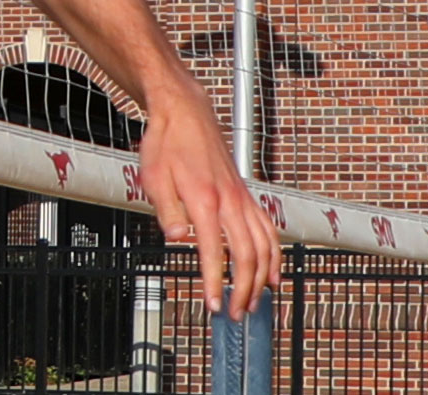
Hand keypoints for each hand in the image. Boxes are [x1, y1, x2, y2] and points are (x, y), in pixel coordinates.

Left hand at [132, 100, 279, 317]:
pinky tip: (272, 272)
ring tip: (255, 301)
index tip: (213, 305)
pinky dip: (274, 253)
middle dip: (243, 289)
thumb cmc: (167, 143)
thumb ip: (166, 210)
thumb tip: (175, 237)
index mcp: (204, 199)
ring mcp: (241, 197)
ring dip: (261, 277)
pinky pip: (268, 229)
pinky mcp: (246, 194)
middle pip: (246, 254)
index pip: (213, 251)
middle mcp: (229, 200)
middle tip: (236, 313)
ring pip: (264, 244)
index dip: (214, 282)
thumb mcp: (153, 176)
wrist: (186, 114)